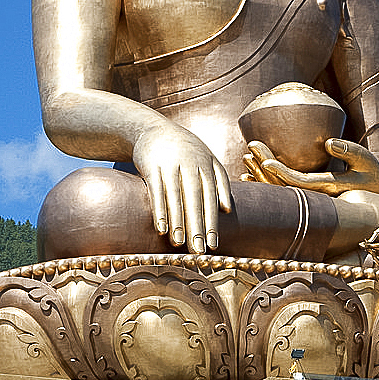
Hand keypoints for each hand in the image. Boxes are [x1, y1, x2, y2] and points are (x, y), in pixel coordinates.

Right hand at [133, 121, 231, 252]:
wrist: (153, 128)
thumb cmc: (185, 149)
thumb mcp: (207, 158)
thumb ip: (219, 181)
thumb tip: (227, 210)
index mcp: (206, 164)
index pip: (211, 197)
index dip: (212, 221)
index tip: (213, 244)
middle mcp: (190, 164)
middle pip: (195, 199)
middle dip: (197, 226)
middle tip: (199, 251)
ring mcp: (170, 164)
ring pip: (175, 197)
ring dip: (177, 221)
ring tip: (180, 244)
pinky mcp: (151, 165)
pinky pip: (156, 190)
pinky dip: (159, 209)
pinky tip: (161, 228)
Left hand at [242, 138, 378, 196]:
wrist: (377, 199)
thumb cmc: (372, 176)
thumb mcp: (366, 160)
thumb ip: (349, 150)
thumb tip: (329, 142)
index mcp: (328, 188)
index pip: (299, 182)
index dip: (281, 172)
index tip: (264, 161)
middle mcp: (315, 196)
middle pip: (283, 185)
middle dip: (265, 168)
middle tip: (250, 148)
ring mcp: (310, 197)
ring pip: (280, 189)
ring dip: (262, 174)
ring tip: (247, 157)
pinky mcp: (308, 195)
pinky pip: (283, 190)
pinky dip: (267, 181)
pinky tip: (254, 173)